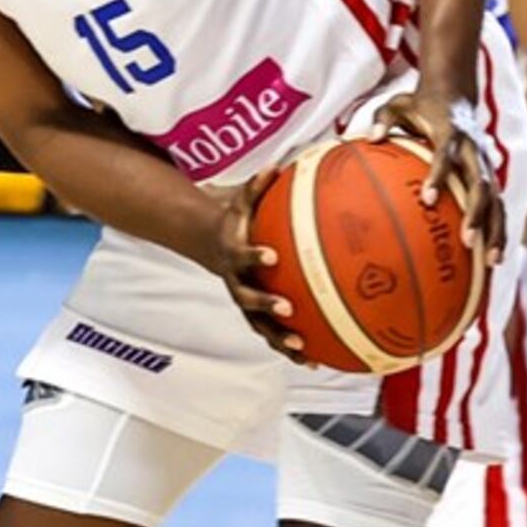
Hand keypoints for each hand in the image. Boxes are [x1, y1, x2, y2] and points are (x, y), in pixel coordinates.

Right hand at [210, 179, 308, 363]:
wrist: (210, 243)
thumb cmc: (234, 221)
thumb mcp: (240, 201)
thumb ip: (256, 186)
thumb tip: (276, 165)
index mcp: (232, 255)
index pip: (241, 256)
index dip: (254, 257)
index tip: (271, 256)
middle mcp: (235, 283)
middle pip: (247, 300)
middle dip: (267, 307)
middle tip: (288, 310)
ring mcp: (244, 302)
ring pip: (260, 327)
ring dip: (280, 339)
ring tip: (303, 349)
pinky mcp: (255, 316)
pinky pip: (273, 336)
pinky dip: (292, 350)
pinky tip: (317, 361)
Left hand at [374, 85, 504, 263]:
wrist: (455, 92)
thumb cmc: (420, 104)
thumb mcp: (398, 104)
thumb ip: (384, 118)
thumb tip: (372, 137)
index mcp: (451, 133)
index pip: (446, 155)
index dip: (439, 175)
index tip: (427, 199)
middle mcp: (474, 150)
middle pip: (480, 184)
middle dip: (477, 213)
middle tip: (466, 240)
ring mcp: (485, 165)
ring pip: (496, 200)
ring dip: (495, 230)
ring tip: (490, 262)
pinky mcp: (490, 176)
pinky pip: (498, 206)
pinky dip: (498, 231)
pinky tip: (492, 260)